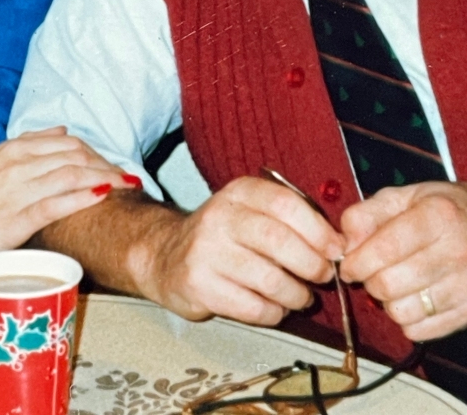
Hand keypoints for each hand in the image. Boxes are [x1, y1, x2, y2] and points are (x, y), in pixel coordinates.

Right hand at [0, 127, 137, 267]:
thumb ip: (28, 143)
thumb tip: (61, 130)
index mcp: (14, 149)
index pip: (67, 142)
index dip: (95, 151)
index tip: (111, 163)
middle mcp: (19, 163)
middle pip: (75, 156)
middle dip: (105, 164)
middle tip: (127, 176)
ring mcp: (19, 189)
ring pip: (71, 175)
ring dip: (103, 178)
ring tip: (125, 185)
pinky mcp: (18, 217)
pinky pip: (56, 202)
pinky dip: (82, 196)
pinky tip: (102, 195)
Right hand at [134, 175, 344, 324]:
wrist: (167, 255)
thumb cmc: (226, 236)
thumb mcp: (251, 211)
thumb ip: (291, 219)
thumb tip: (339, 245)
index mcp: (238, 192)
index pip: (285, 204)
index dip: (318, 230)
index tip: (336, 250)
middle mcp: (219, 216)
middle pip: (278, 241)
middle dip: (312, 265)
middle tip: (323, 277)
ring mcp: (205, 251)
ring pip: (269, 279)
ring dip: (296, 295)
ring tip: (300, 297)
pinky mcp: (198, 284)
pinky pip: (252, 307)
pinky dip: (273, 313)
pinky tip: (274, 308)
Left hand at [340, 181, 466, 340]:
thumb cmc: (442, 211)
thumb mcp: (405, 197)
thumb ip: (367, 213)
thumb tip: (344, 243)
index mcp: (437, 216)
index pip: (384, 249)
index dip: (356, 261)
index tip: (347, 264)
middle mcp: (455, 253)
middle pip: (389, 285)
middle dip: (368, 280)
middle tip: (370, 271)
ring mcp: (466, 287)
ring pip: (402, 312)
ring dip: (387, 301)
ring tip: (394, 282)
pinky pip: (420, 331)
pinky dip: (407, 319)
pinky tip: (412, 297)